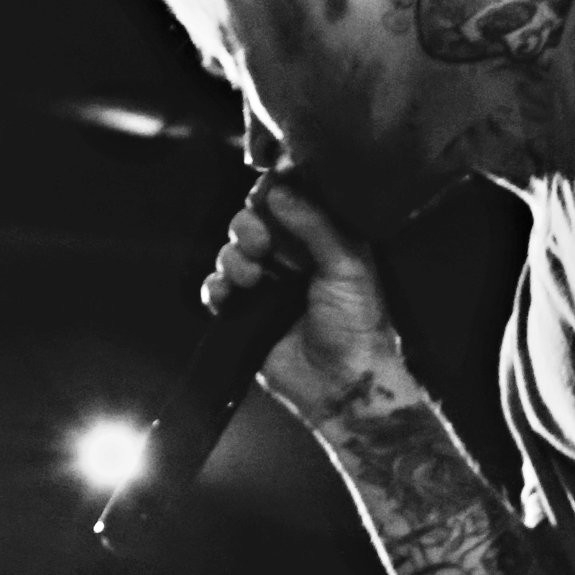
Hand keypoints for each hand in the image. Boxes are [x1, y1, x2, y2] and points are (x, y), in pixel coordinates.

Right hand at [203, 173, 394, 414]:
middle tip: (262, 246)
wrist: (342, 384)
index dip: (271, 195)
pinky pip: (217, 289)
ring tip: (253, 280)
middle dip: (249, 227)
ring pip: (231, 252)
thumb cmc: (357, 322)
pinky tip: (229, 297)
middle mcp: (290, 258)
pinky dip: (217, 288)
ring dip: (234, 259)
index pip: (286, 201)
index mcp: (319, 240)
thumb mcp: (348, 264)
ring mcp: (265, 285)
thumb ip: (315, 223)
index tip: (265, 197)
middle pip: (252, 221)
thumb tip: (277, 190)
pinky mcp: (244, 313)